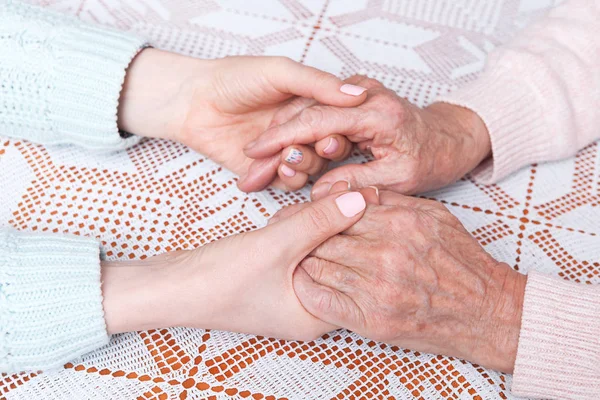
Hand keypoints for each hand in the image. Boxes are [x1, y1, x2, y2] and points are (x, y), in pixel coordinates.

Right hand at [101, 185, 370, 340]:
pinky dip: (291, 229)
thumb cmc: (219, 279)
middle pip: (342, 256)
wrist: (172, 286)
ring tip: (280, 223)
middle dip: (323, 228)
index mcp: (320, 314)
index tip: (355, 203)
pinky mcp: (280, 276)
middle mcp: (313, 307)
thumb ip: (320, 221)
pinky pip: (300, 246)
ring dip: (303, 225)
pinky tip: (276, 223)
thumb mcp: (276, 245)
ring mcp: (296, 291)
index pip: (359, 273)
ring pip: (319, 246)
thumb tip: (361, 199)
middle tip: (300, 217)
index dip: (357, 234)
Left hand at [117, 49, 364, 190]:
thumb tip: (357, 94)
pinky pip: (286, 183)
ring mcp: (286, 151)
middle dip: (316, 152)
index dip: (336, 133)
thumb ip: (316, 84)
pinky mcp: (268, 172)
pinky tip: (258, 171)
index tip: (327, 138)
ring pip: (311, 169)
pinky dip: (277, 179)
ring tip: (278, 159)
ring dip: (298, 166)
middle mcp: (303, 129)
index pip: (338, 123)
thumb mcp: (279, 72)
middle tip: (295, 149)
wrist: (192, 102)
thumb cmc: (234, 79)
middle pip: (329, 150)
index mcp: (312, 103)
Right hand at [243, 75, 490, 197]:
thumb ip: (357, 183)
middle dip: (273, 143)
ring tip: (258, 167)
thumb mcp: (398, 179)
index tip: (254, 153)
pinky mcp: (350, 101)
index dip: (281, 138)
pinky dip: (295, 135)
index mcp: (375, 112)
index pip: (316, 120)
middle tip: (249, 169)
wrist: (447, 138)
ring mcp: (356, 94)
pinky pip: (316, 115)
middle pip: (303, 114)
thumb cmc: (430, 157)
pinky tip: (278, 155)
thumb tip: (318, 194)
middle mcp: (363, 95)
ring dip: (280, 140)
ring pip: (305, 112)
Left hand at [292, 190, 526, 371]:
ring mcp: (377, 290)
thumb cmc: (460, 261)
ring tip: (293, 254)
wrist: (485, 311)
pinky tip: (302, 281)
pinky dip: (306, 290)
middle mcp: (385, 255)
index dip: (315, 210)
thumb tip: (354, 191)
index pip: (338, 210)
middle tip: (286, 230)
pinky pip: (322, 302)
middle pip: (323, 237)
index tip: (303, 211)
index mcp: (398, 223)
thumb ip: (393, 201)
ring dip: (302, 259)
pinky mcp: (372, 320)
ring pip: (319, 266)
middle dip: (302, 233)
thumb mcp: (434, 215)